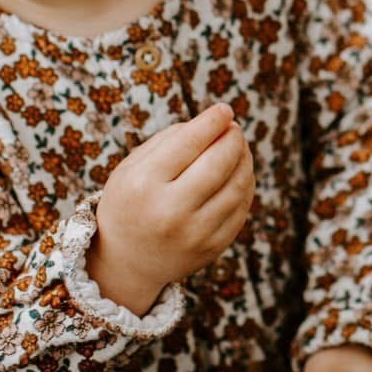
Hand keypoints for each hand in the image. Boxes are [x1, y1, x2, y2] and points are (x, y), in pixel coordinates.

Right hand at [90, 105, 254, 312]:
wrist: (126, 262)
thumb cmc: (131, 202)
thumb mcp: (132, 167)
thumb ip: (170, 140)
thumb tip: (217, 122)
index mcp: (143, 185)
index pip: (188, 143)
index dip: (212, 122)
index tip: (224, 109)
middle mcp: (168, 212)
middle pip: (218, 164)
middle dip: (233, 139)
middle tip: (234, 128)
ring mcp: (193, 234)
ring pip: (237, 187)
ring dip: (244, 160)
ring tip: (239, 147)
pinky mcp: (211, 248)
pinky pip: (241, 209)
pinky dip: (245, 186)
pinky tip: (240, 173)